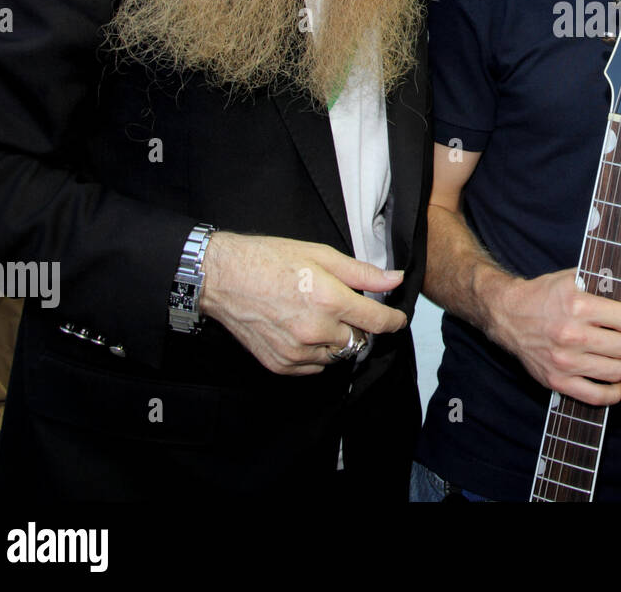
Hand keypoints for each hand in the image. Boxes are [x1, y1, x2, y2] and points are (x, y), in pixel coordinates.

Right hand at [199, 231, 406, 374]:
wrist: (223, 277)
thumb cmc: (270, 260)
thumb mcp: (321, 255)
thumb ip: (362, 273)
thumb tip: (394, 279)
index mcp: (330, 300)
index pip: (378, 322)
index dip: (394, 321)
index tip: (397, 319)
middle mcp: (316, 330)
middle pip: (359, 340)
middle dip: (360, 327)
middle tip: (345, 309)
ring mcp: (297, 351)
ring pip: (338, 355)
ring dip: (338, 341)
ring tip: (320, 318)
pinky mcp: (281, 364)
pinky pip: (315, 366)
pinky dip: (317, 353)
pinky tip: (304, 331)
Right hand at [487, 267, 620, 405]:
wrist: (509, 315)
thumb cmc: (545, 295)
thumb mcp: (576, 280)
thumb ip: (612, 290)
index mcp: (577, 306)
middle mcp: (571, 335)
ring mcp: (564, 362)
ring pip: (616, 372)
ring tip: (620, 358)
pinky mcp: (557, 382)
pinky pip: (597, 397)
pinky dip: (614, 393)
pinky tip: (615, 382)